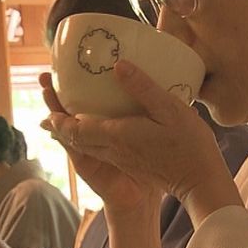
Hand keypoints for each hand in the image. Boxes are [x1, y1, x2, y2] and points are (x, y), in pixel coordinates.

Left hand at [39, 62, 240, 219]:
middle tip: (50, 103)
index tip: (47, 101)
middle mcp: (113, 150)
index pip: (75, 129)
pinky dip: (89, 138)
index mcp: (117, 136)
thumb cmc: (189, 145)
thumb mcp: (170, 109)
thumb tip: (118, 66)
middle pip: (75, 139)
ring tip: (66, 115)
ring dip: (72, 132)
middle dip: (59, 123)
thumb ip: (143, 88)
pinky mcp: (132, 164)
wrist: (200, 181)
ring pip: (87, 146)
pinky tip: (97, 128)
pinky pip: (100, 150)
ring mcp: (122, 159)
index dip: (58, 117)